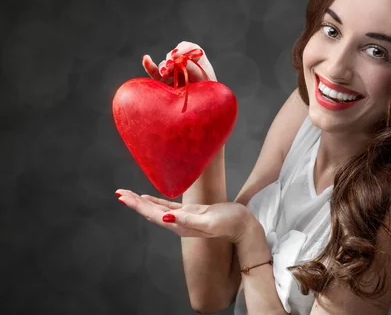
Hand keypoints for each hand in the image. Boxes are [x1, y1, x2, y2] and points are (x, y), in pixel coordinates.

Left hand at [116, 189, 251, 243]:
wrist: (243, 226)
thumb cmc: (229, 222)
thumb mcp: (209, 221)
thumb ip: (187, 220)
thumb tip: (165, 218)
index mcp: (180, 225)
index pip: (153, 214)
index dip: (137, 206)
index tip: (123, 197)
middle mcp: (177, 223)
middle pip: (150, 212)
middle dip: (134, 202)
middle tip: (119, 192)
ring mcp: (183, 218)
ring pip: (156, 209)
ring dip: (141, 202)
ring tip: (127, 194)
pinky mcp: (190, 212)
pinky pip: (167, 206)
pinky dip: (155, 201)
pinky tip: (147, 198)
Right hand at [142, 41, 217, 85]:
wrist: (203, 107)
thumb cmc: (207, 92)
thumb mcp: (203, 79)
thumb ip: (192, 69)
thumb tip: (180, 60)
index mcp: (198, 59)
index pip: (189, 48)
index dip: (182, 49)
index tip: (177, 54)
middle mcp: (184, 63)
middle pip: (174, 55)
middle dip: (171, 59)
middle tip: (171, 65)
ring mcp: (173, 72)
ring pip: (165, 64)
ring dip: (164, 67)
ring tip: (165, 72)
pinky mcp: (165, 81)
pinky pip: (155, 73)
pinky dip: (150, 66)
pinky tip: (146, 59)